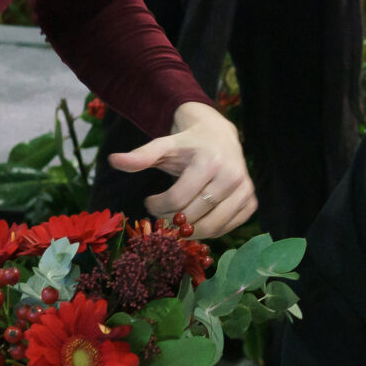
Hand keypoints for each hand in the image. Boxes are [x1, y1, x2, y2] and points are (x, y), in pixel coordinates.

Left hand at [108, 101, 255, 236]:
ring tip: (176, 219)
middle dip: (171, 221)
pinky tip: (196, 219)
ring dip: (189, 231)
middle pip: (194, 217)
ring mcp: (245, 190)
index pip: (177, 200)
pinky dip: (209, 231)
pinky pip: (227, 228)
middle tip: (161, 215)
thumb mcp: (163, 145)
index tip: (149, 202)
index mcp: (209, 161)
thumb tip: (114, 160)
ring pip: (212, 227)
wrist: (220, 135)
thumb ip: (140, 156)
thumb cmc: (187, 143)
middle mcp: (232, 175)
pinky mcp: (251, 201)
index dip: (157, 207)